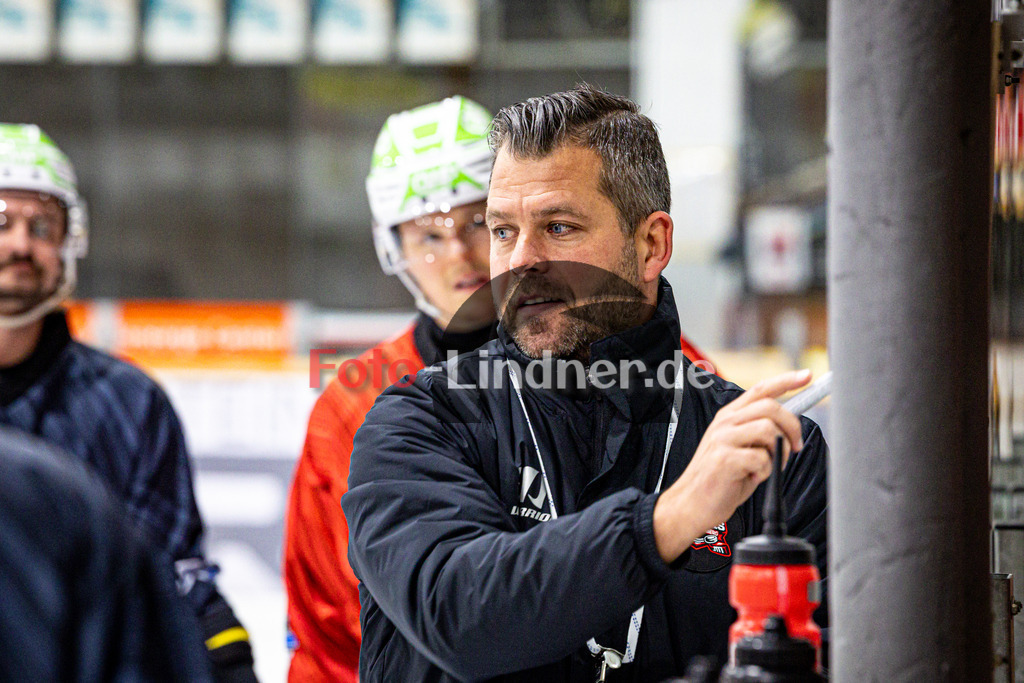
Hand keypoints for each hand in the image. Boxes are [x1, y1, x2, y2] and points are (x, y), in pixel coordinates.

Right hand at [652, 369, 811, 562]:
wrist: (690, 503)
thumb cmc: (719, 479)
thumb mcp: (739, 448)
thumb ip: (758, 434)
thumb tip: (790, 428)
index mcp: (729, 416)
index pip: (761, 389)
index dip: (786, 380)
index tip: (806, 376)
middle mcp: (725, 422)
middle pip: (771, 407)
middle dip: (792, 427)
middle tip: (796, 447)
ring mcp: (723, 439)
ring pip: (769, 430)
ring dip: (779, 452)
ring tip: (767, 467)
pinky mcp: (725, 458)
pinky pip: (763, 458)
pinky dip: (766, 472)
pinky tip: (753, 477)